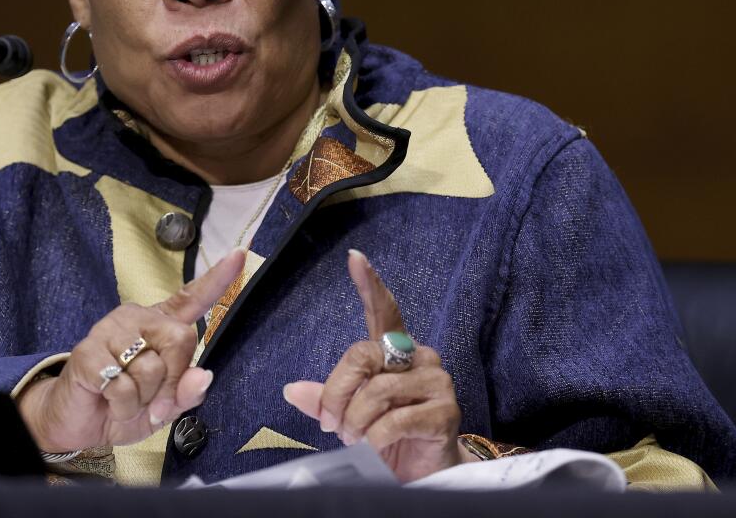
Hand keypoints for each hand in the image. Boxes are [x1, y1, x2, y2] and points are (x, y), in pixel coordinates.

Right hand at [17, 248, 244, 451]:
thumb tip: (204, 376)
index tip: (240, 254)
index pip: (193, 297)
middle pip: (180, 340)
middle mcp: (138, 318)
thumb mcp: (164, 407)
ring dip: (142, 399)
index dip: (218, 278)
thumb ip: (186, 393)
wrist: (79, 422)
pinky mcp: (88, 350)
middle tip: (152, 402)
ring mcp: (111, 330)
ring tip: (124, 398)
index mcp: (162, 325)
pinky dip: (122, 404)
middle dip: (171, 382)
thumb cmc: (125, 406)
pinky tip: (108, 400)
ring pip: (151, 367)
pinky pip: (122, 384)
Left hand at [283, 249, 466, 481]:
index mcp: (395, 353)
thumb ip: (326, 400)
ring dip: (354, 422)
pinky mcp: (444, 412)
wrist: (423, 477)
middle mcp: (420, 357)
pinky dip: (373, 439)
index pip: (384, 311)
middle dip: (336, 393)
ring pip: (375, 391)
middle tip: (331, 424)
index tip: (354, 258)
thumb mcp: (351, 417)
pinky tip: (374, 448)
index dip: (369, 284)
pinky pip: (393, 421)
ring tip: (354, 440)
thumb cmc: (387, 440)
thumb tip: (291, 389)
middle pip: (362, 355)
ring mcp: (436, 382)